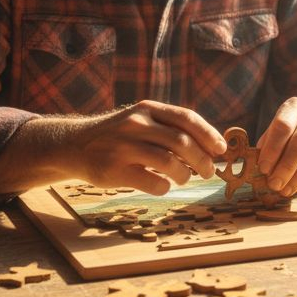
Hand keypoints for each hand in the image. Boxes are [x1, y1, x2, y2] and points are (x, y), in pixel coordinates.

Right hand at [70, 101, 226, 194]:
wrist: (75, 145)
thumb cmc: (119, 135)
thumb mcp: (141, 119)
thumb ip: (170, 127)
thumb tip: (211, 147)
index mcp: (147, 109)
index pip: (186, 118)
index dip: (209, 134)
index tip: (221, 149)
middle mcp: (136, 124)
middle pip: (182, 142)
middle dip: (202, 160)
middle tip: (208, 172)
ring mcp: (124, 147)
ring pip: (169, 163)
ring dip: (185, 175)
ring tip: (184, 178)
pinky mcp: (115, 170)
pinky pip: (152, 182)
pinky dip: (164, 186)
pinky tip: (163, 185)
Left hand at [256, 97, 296, 196]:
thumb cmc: (295, 130)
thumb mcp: (281, 128)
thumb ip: (269, 143)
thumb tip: (258, 166)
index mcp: (295, 106)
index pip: (282, 125)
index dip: (272, 149)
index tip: (263, 169)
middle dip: (285, 166)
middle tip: (274, 184)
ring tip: (286, 190)